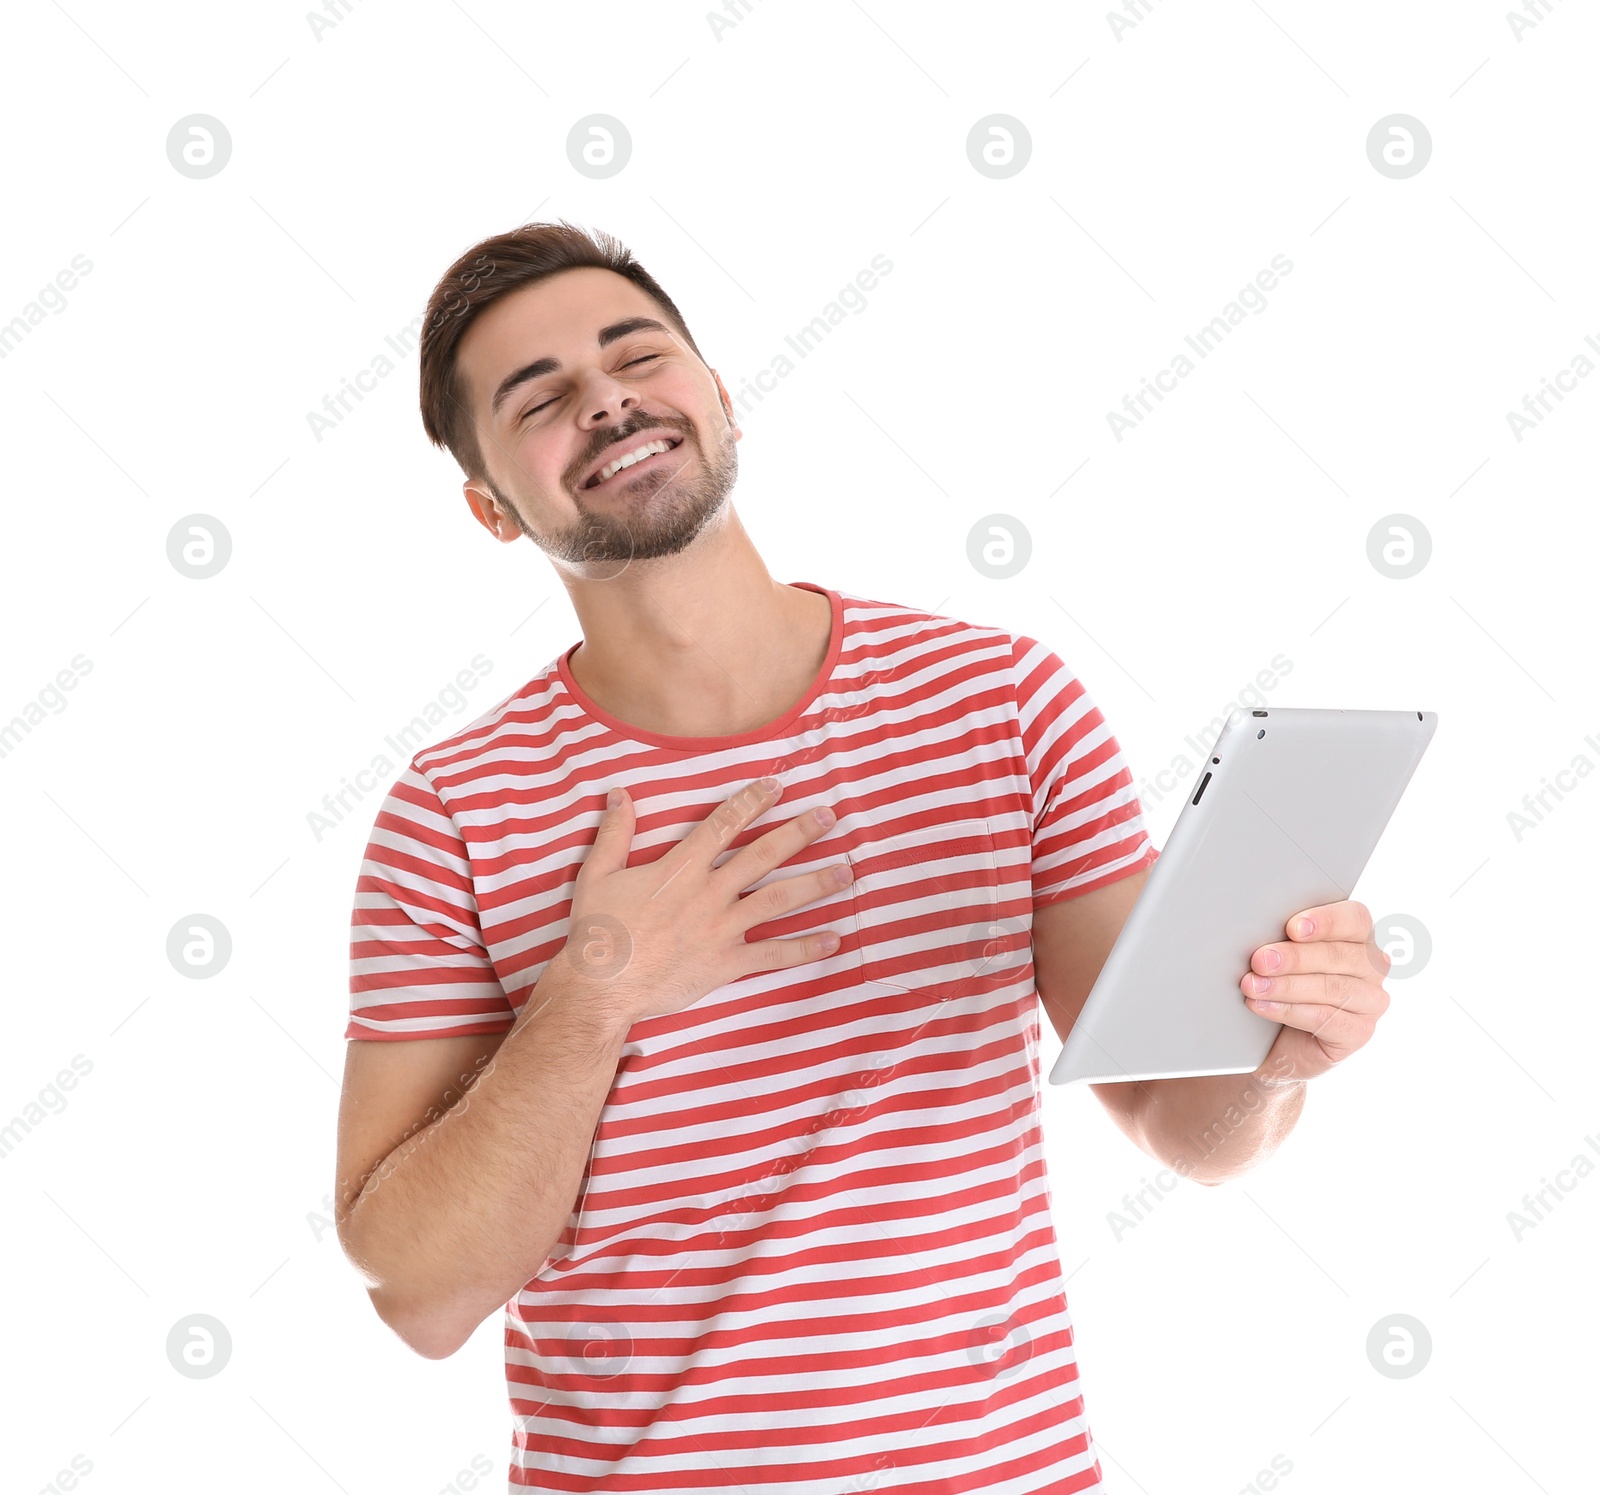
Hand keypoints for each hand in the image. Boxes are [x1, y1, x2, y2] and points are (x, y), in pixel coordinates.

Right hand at [563, 776, 853, 1024]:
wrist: (601, 986)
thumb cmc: (597, 930)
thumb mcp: (598, 874)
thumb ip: (615, 833)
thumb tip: (619, 793)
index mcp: (680, 868)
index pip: (723, 825)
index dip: (752, 802)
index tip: (777, 785)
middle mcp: (708, 893)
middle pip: (762, 856)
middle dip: (799, 833)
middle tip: (830, 816)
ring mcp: (721, 929)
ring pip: (777, 900)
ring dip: (814, 884)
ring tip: (846, 872)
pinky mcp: (726, 963)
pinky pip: (773, 954)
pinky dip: (804, 948)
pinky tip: (833, 939)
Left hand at [1241, 899, 1391, 1082]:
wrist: (1276, 1039)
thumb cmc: (1282, 985)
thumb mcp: (1284, 956)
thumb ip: (1285, 938)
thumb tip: (1259, 927)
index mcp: (1358, 936)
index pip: (1355, 919)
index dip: (1326, 921)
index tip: (1292, 927)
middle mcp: (1371, 967)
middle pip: (1339, 955)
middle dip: (1294, 957)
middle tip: (1260, 960)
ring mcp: (1370, 1001)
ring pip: (1331, 988)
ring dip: (1286, 986)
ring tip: (1253, 986)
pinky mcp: (1359, 1032)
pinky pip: (1325, 1018)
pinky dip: (1288, 1010)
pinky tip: (1262, 1006)